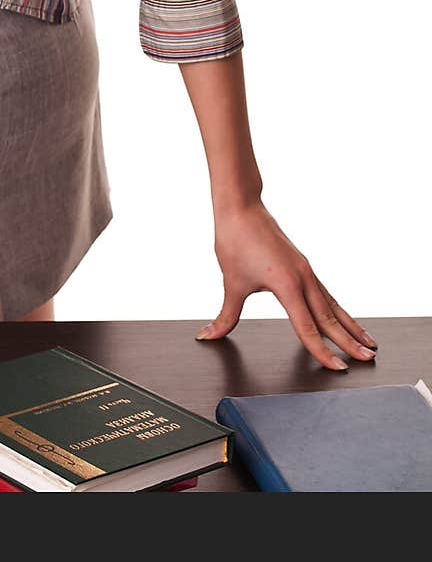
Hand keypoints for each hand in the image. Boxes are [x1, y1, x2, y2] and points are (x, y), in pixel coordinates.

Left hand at [195, 199, 378, 370]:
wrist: (241, 207)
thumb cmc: (236, 240)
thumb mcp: (231, 283)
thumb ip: (225, 316)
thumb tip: (208, 335)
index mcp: (287, 285)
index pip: (308, 328)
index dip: (322, 352)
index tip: (338, 368)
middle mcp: (303, 278)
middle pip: (329, 318)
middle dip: (349, 341)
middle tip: (368, 359)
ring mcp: (306, 271)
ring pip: (332, 304)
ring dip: (350, 324)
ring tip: (367, 341)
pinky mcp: (302, 265)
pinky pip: (325, 292)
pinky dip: (337, 308)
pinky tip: (342, 317)